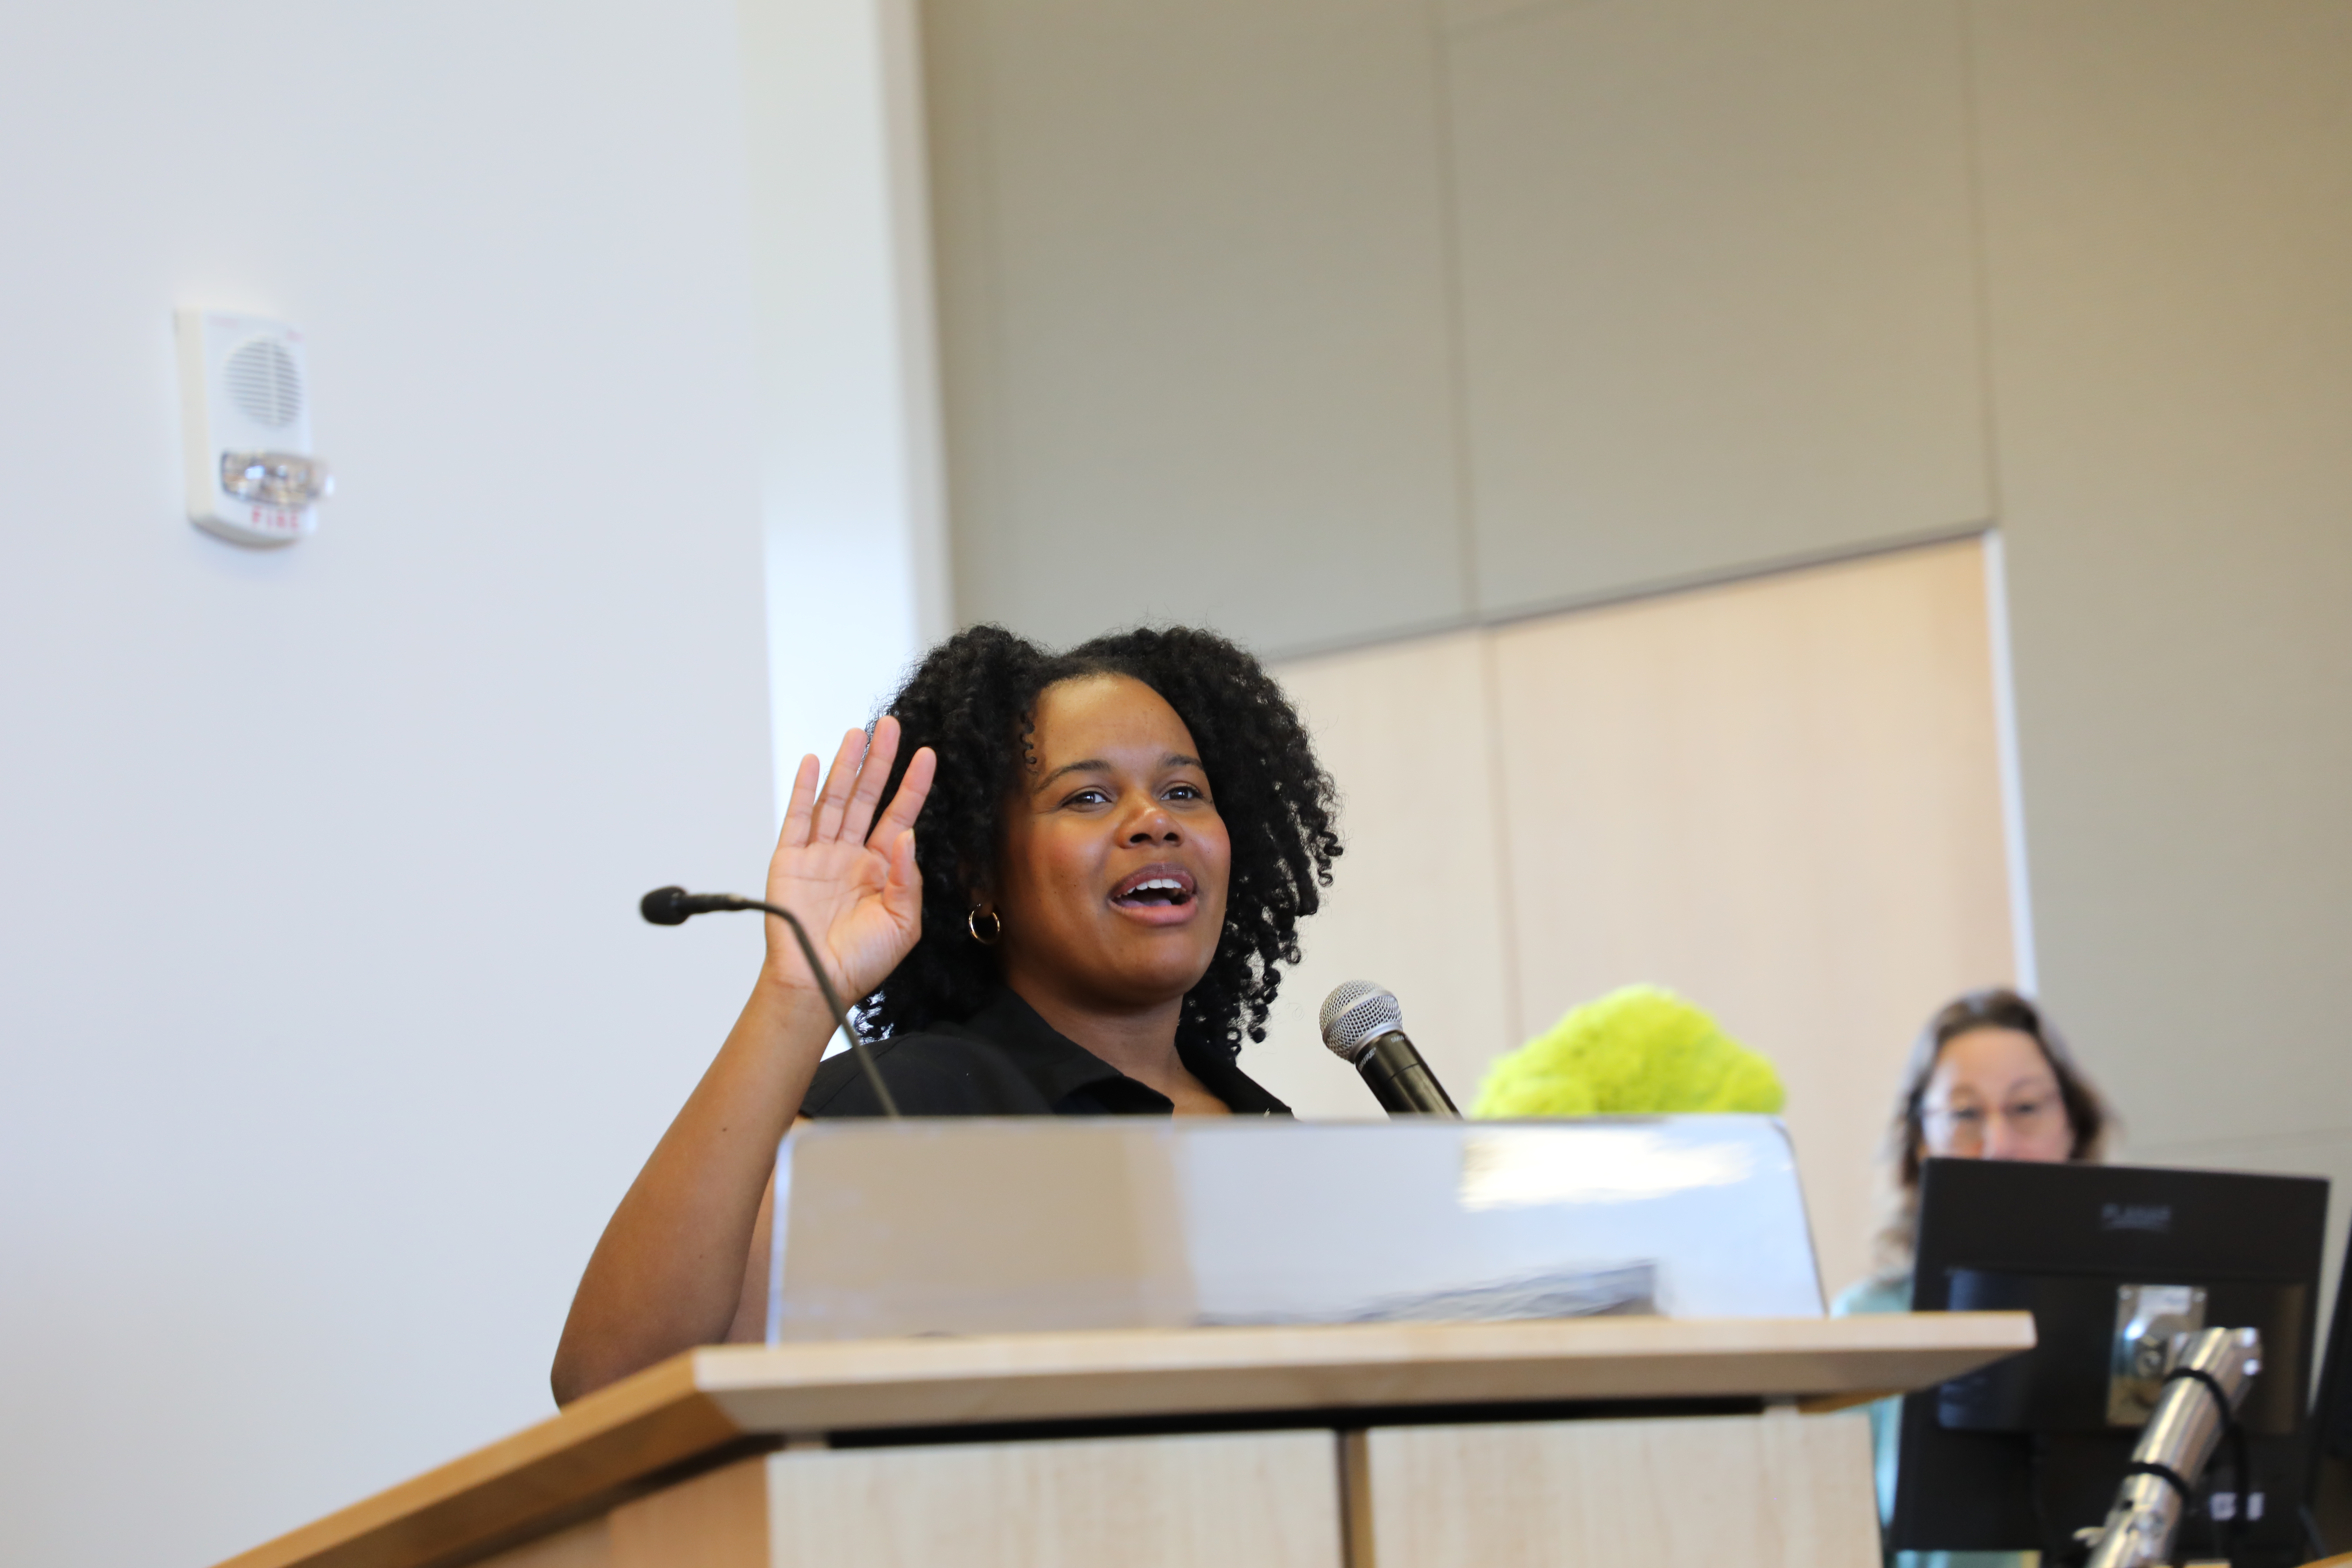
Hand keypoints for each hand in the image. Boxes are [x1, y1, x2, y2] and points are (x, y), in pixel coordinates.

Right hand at [761, 716, 936, 1003]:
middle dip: (880, 761)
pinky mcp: (790, 859)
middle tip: (891, 726)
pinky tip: (813, 762)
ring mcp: (820, 854)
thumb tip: (906, 835)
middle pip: (868, 796)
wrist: (818, 984)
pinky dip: (803, 788)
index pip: (900, 815)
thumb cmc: (862, 961)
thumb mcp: (902, 923)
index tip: (926, 755)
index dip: (912, 785)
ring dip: (846, 765)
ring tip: (858, 733)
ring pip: (836, 798)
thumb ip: (906, 878)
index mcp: (881, 867)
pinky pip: (797, 817)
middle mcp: (851, 854)